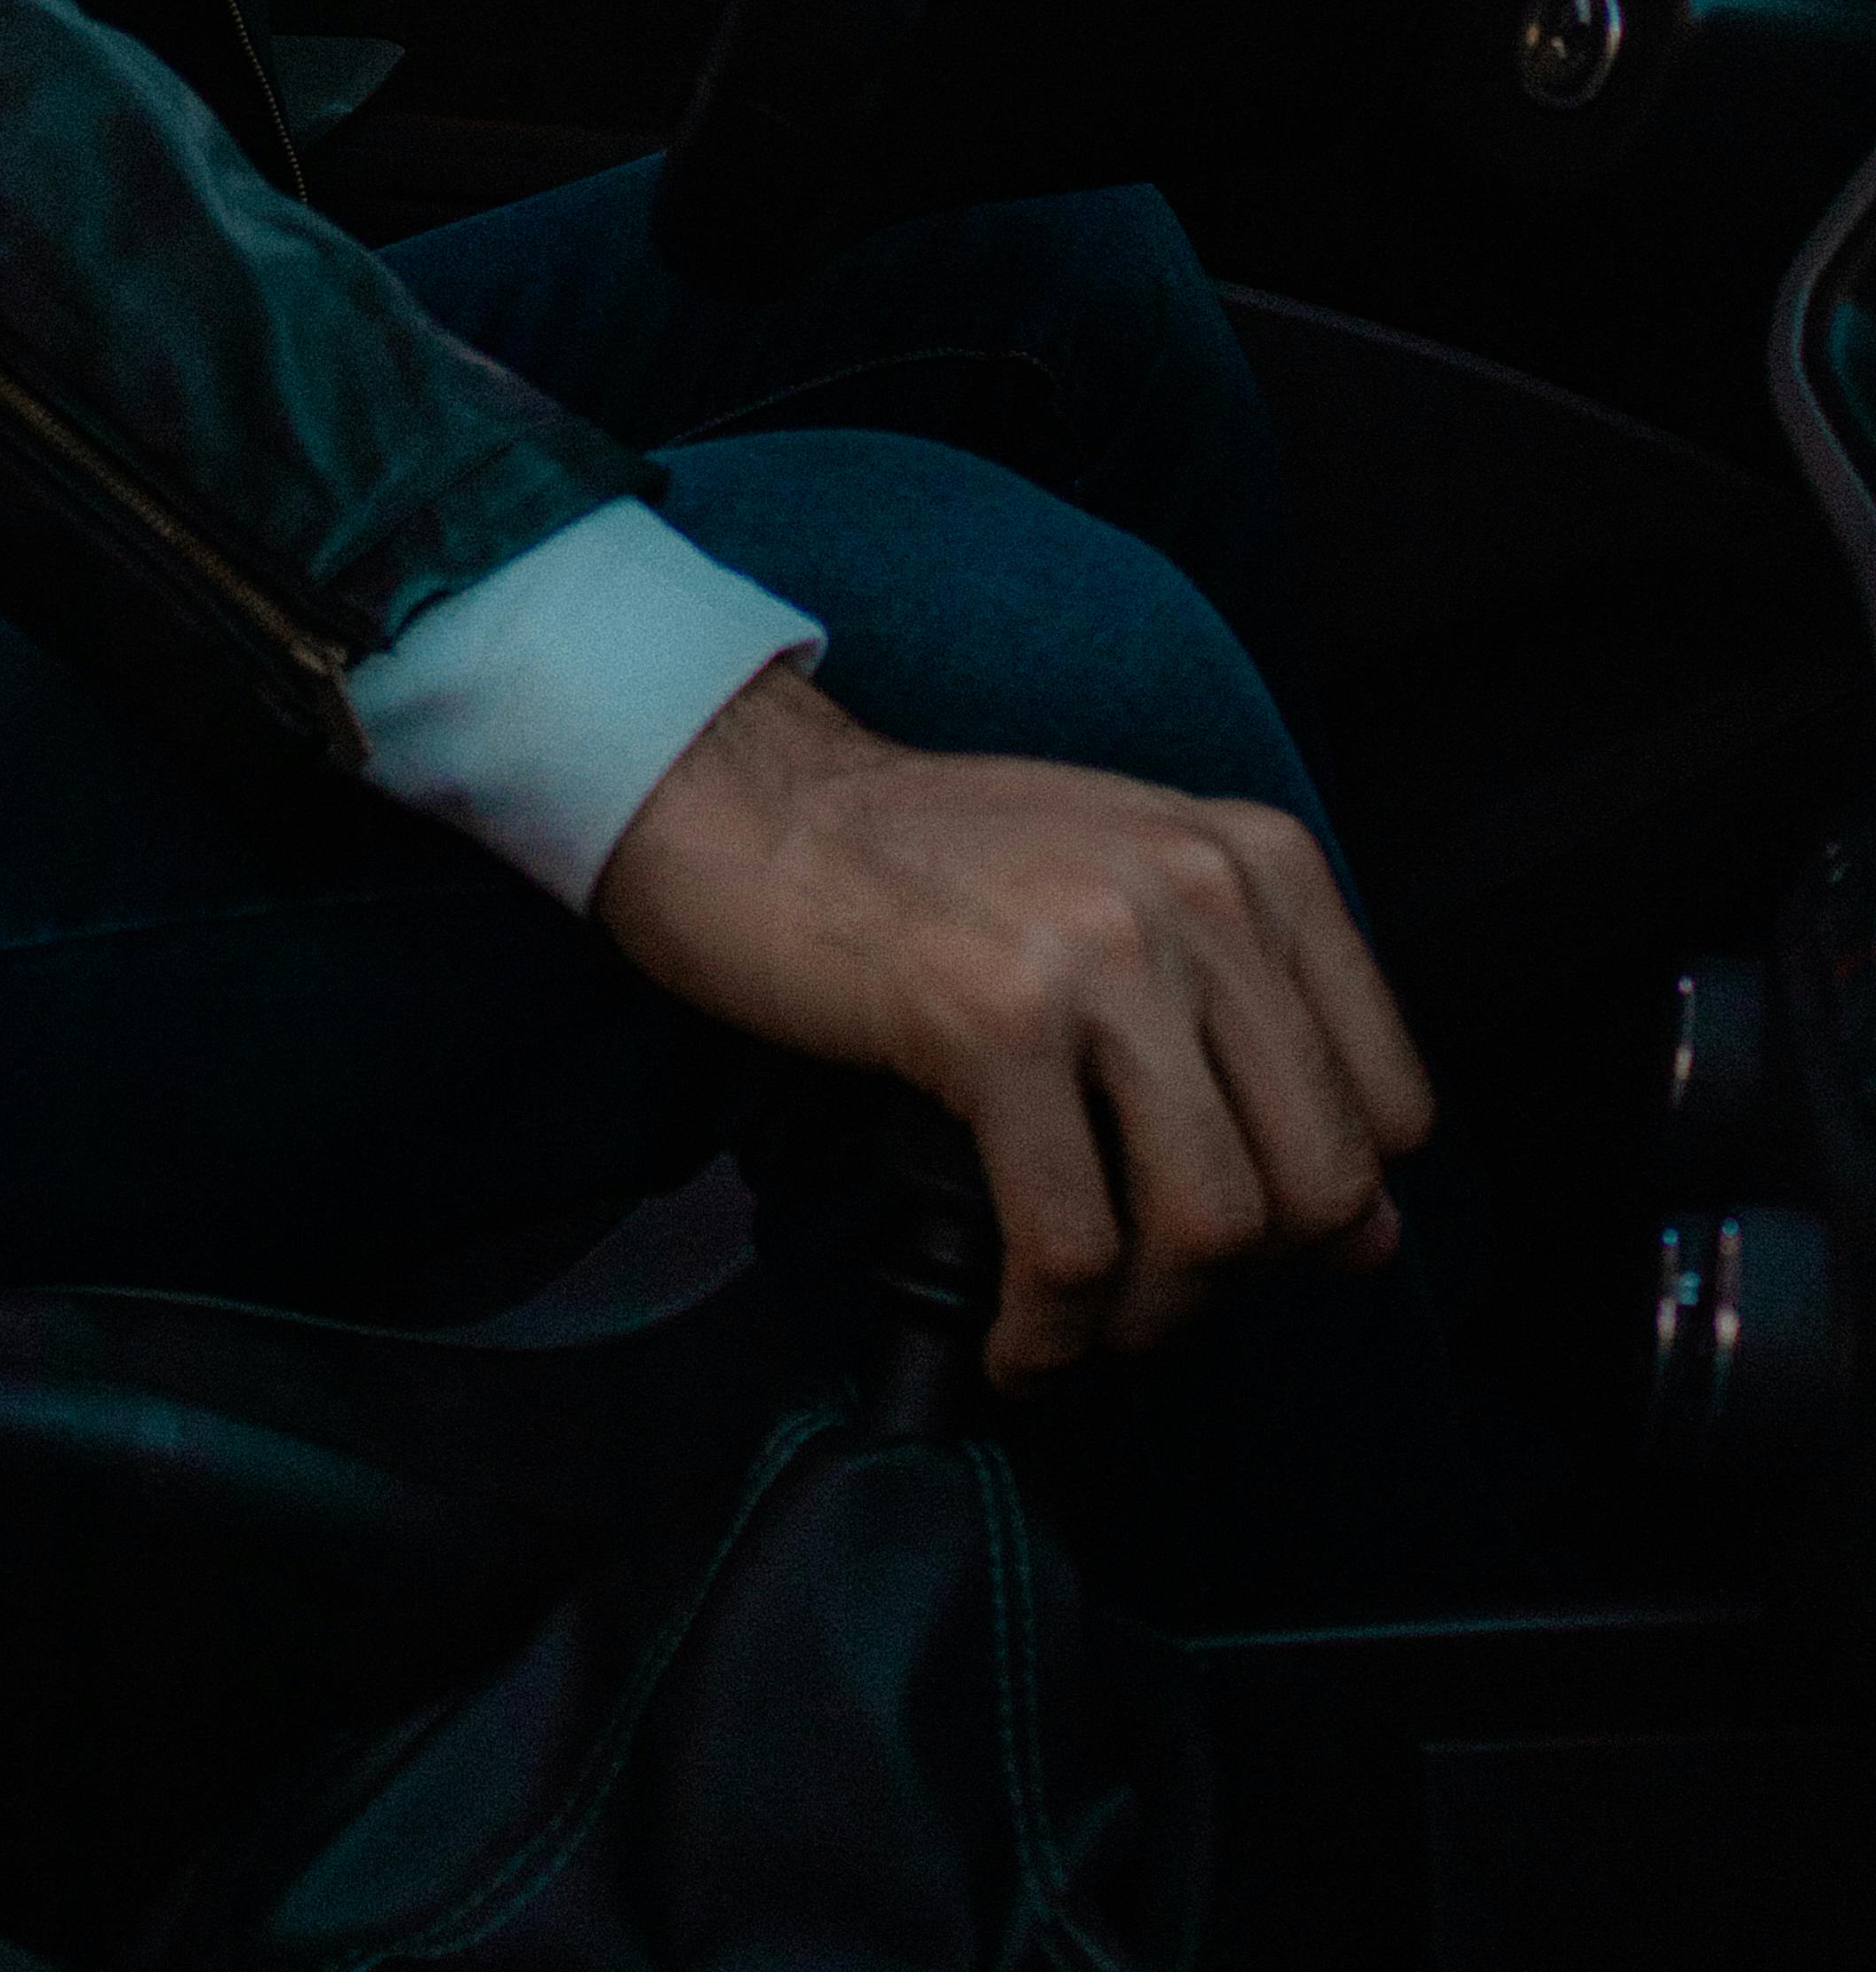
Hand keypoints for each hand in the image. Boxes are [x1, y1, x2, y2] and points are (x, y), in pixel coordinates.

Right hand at [591, 663, 1433, 1386]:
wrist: (752, 806)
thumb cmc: (929, 866)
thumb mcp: (1129, 909)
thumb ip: (1254, 1043)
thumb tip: (1372, 1237)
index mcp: (1257, 860)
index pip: (1392, 1106)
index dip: (1325, 1208)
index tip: (1238, 1239)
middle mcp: (1201, 893)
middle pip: (1315, 1181)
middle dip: (1235, 1283)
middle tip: (1144, 1297)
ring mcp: (1100, 950)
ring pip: (1208, 1223)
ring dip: (1144, 1319)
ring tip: (1078, 1323)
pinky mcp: (995, 1019)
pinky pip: (1073, 1238)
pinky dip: (1053, 1330)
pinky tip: (1018, 1339)